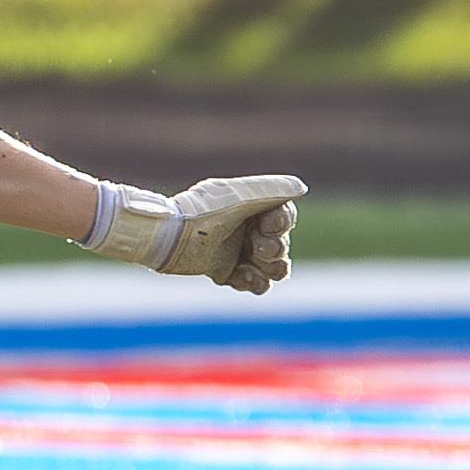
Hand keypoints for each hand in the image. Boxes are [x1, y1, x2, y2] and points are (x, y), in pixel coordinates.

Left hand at [161, 173, 304, 290]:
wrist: (169, 238)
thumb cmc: (203, 212)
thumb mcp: (240, 197)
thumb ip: (273, 190)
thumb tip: (300, 187)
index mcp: (250, 205)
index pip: (282, 216)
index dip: (282, 223)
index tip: (270, 225)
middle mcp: (244, 227)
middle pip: (280, 243)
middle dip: (275, 248)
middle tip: (259, 249)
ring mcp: (235, 250)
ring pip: (272, 266)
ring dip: (272, 268)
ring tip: (258, 267)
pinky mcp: (224, 270)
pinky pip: (253, 282)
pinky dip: (255, 282)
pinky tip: (246, 278)